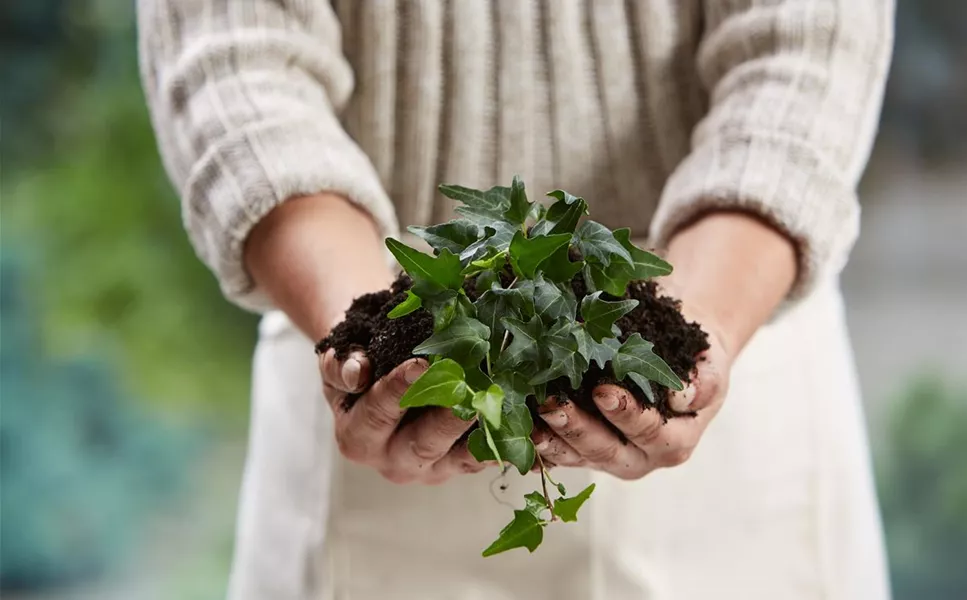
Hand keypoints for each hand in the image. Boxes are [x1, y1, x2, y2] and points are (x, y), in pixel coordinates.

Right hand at [246, 193, 484, 483]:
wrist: (379, 368)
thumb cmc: (359, 355)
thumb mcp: (338, 355)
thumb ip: (341, 364)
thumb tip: (357, 372)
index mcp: (358, 437)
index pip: (378, 414)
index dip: (398, 390)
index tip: (420, 364)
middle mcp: (393, 460)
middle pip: (425, 443)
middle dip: (451, 417)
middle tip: (474, 389)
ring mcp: (432, 467)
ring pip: (463, 455)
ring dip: (490, 430)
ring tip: (511, 403)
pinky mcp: (462, 464)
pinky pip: (488, 455)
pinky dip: (511, 439)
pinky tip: (532, 419)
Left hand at [534, 211, 795, 478]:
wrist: (676, 362)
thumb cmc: (694, 363)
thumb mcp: (710, 368)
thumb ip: (703, 383)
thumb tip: (682, 396)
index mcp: (672, 442)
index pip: (648, 432)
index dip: (626, 414)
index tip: (603, 390)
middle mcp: (637, 458)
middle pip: (604, 451)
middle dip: (577, 429)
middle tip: (552, 405)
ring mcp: (605, 457)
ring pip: (574, 455)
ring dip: (549, 438)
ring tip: (527, 417)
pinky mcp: (580, 449)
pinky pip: (554, 452)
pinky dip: (534, 442)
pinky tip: (514, 429)